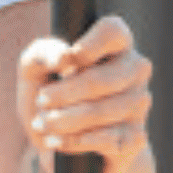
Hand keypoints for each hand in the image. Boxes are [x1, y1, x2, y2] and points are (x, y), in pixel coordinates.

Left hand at [16, 13, 153, 172]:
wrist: (61, 142)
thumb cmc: (50, 92)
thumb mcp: (34, 69)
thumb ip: (42, 53)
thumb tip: (61, 58)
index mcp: (116, 43)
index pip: (112, 31)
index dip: (87, 46)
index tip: (62, 63)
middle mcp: (135, 69)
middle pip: (100, 79)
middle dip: (64, 93)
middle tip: (41, 100)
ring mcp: (139, 104)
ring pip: (101, 112)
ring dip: (64, 120)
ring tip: (41, 124)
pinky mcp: (136, 137)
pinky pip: (107, 140)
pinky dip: (75, 141)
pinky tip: (55, 141)